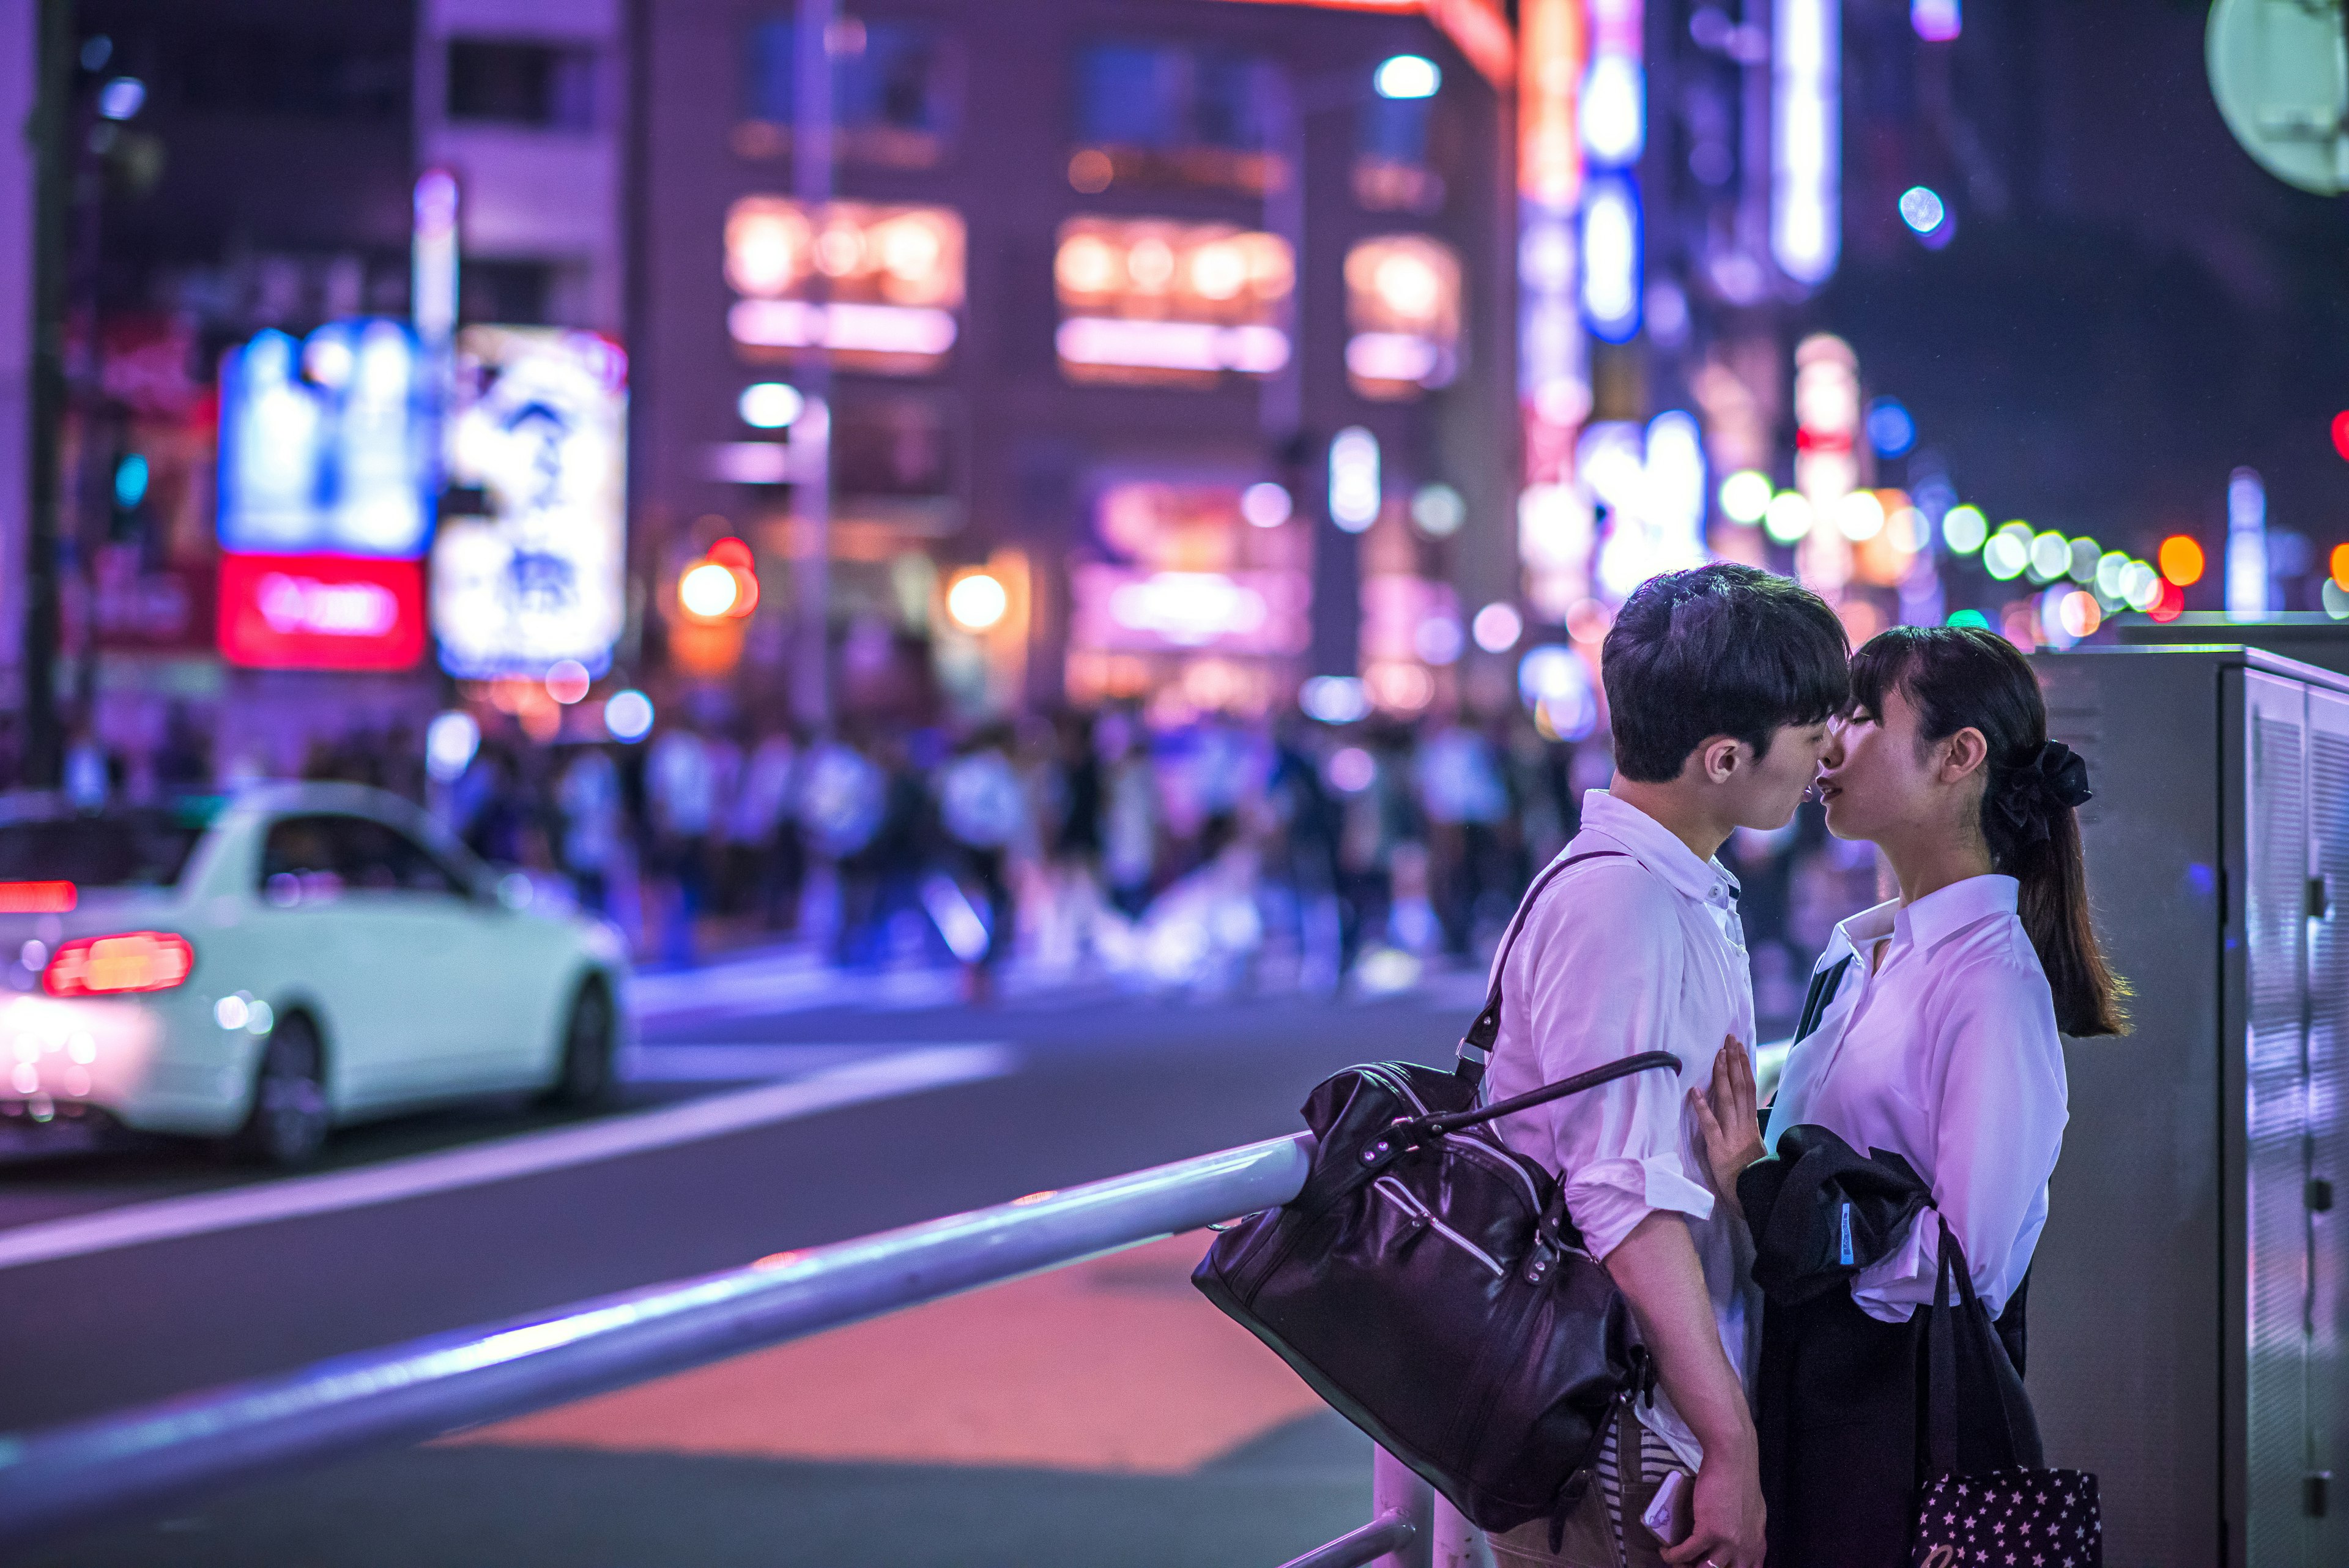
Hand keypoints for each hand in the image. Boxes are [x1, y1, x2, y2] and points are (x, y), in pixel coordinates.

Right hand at [1661, 1443, 1766, 1567]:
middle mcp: (1745, 1548)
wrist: (1732, 1460)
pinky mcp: (1708, 1532)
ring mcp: (1728, 1542)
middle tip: (1692, 1564)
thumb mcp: (1754, 1511)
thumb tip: (1739, 1536)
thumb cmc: (1741, 1478)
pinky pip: (1686, 1553)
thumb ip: (1748, 1530)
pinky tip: (1666, 1551)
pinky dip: (1673, 1555)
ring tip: (1677, 1561)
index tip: (1715, 1565)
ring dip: (1687, 1566)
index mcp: (1757, 1543)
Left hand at [1688, 1036, 1765, 1222]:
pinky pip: (1710, 1125)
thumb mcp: (1753, 1146)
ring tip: (1718, 1055)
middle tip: (1729, 1039)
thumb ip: (1748, 1126)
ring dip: (1722, 1076)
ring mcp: (1732, 1136)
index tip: (1739, 1047)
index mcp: (1751, 1124)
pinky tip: (1694, 1091)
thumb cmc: (1749, 1174)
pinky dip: (1702, 1107)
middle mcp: (1744, 1125)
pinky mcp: (1718, 1148)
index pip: (1749, 1089)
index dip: (1744, 1067)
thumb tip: (1745, 1107)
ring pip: (1728, 1100)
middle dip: (1734, 1062)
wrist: (1754, 1197)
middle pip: (1740, 1088)